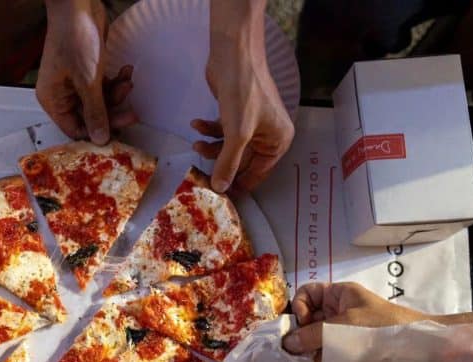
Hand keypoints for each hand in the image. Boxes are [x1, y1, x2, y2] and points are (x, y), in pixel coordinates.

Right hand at [37, 0, 136, 143]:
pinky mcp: (87, 73)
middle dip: (112, 112)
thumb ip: (96, 112)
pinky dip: (115, 82)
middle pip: (90, 117)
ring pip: (100, 103)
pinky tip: (124, 73)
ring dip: (116, 95)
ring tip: (126, 83)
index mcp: (52, 100)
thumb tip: (100, 138)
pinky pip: (103, 88)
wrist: (79, 5)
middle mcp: (61, 94)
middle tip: (131, 113)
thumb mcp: (88, 80)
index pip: (74, 129)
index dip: (95, 133)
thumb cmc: (73, 36)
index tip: (116, 132)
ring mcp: (74, 84)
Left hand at [193, 1, 293, 192]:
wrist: (234, 53)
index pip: (257, 174)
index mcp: (278, 142)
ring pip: (228, 147)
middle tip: (198, 175)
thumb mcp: (237, 134)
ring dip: (210, 147)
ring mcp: (251, 123)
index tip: (218, 197)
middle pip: (240, 162)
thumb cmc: (244, 92)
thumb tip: (220, 189)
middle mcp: (268, 134)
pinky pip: (222, 131)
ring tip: (195, 144)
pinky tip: (196, 125)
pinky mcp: (236, 112)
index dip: (238, 185)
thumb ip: (228, 163)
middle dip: (219, 165)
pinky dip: (208, 130)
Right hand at [282, 282, 425, 353]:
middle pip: (307, 317)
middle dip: (298, 332)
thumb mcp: (346, 326)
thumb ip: (314, 334)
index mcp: (339, 294)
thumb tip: (286, 343)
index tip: (303, 324)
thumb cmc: (384, 328)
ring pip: (314, 337)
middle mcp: (338, 310)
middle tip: (291, 352)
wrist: (420, 350)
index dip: (299, 307)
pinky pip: (324, 352)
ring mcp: (342, 331)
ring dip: (305, 349)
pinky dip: (315, 360)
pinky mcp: (346, 351)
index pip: (307, 293)